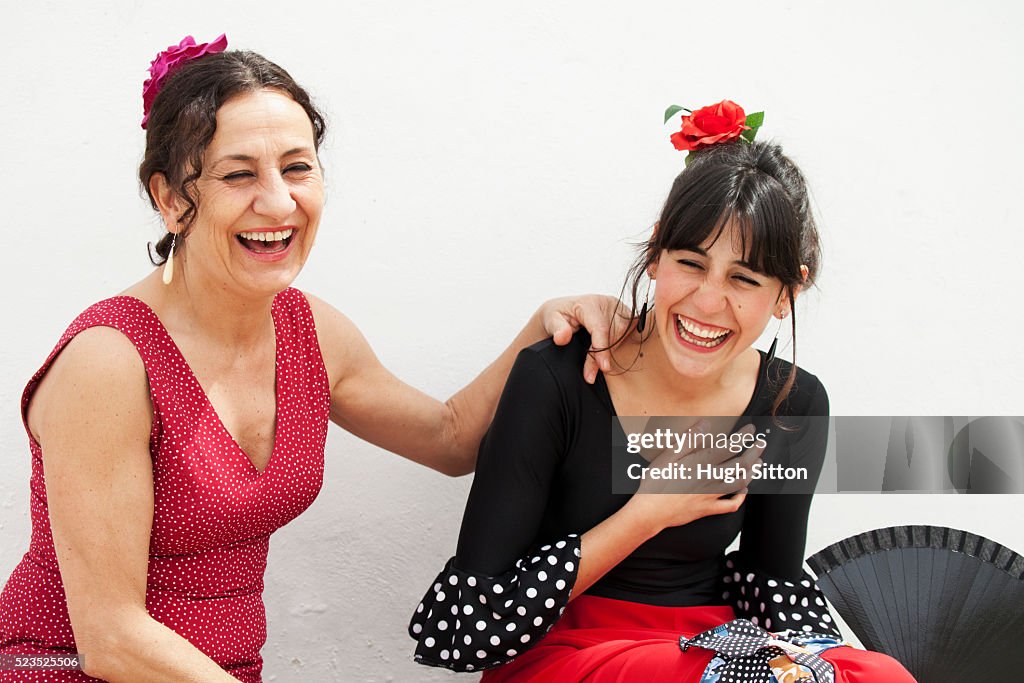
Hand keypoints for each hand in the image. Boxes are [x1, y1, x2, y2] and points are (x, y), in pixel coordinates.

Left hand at [538, 295, 631, 383]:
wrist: (562, 311)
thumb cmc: (556, 316)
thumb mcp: (550, 321)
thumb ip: (557, 329)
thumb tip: (562, 338)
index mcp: (589, 303)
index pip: (601, 328)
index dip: (602, 349)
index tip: (603, 367)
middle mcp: (606, 302)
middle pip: (616, 332)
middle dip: (605, 354)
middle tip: (591, 372)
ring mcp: (617, 307)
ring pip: (625, 333)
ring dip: (613, 351)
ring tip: (597, 363)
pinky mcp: (624, 314)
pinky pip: (629, 332)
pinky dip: (619, 345)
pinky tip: (607, 354)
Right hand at [629, 423, 763, 533]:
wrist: (650, 512)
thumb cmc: (655, 482)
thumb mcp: (667, 455)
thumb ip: (688, 439)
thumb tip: (705, 424)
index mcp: (701, 463)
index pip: (729, 447)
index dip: (744, 437)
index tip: (751, 429)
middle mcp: (710, 478)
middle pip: (741, 464)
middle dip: (755, 452)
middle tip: (761, 444)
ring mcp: (711, 495)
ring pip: (739, 483)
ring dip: (752, 472)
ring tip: (758, 464)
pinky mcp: (707, 509)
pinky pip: (730, 505)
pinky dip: (740, 498)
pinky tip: (743, 492)